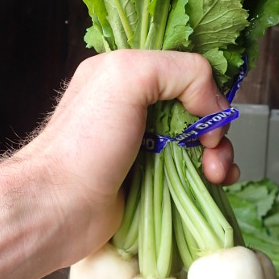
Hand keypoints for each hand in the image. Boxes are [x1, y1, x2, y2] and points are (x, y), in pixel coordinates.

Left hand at [21, 50, 239, 264]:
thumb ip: (179, 70)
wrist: (58, 208)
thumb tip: (211, 104)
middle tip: (211, 146)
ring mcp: (145, 145)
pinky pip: (194, 171)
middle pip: (197, 107)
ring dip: (220, 153)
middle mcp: (135, 107)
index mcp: (124, 74)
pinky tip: (216, 183)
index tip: (209, 113)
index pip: (183, 69)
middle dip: (216, 126)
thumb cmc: (84, 143)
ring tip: (216, 172)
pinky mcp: (152, 180)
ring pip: (200, 140)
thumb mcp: (126, 77)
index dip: (205, 88)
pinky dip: (213, 174)